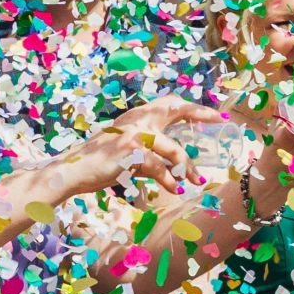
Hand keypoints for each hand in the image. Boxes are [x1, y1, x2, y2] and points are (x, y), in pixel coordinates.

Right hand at [55, 98, 223, 195]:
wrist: (72, 172)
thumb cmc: (101, 164)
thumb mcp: (128, 151)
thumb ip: (150, 151)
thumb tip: (177, 167)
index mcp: (136, 118)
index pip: (169, 104)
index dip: (193, 108)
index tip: (216, 115)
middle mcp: (136, 120)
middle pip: (175, 110)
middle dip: (201, 114)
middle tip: (222, 123)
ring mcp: (133, 134)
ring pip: (173, 149)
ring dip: (187, 167)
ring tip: (196, 180)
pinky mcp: (130, 151)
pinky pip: (159, 168)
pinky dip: (169, 181)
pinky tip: (175, 189)